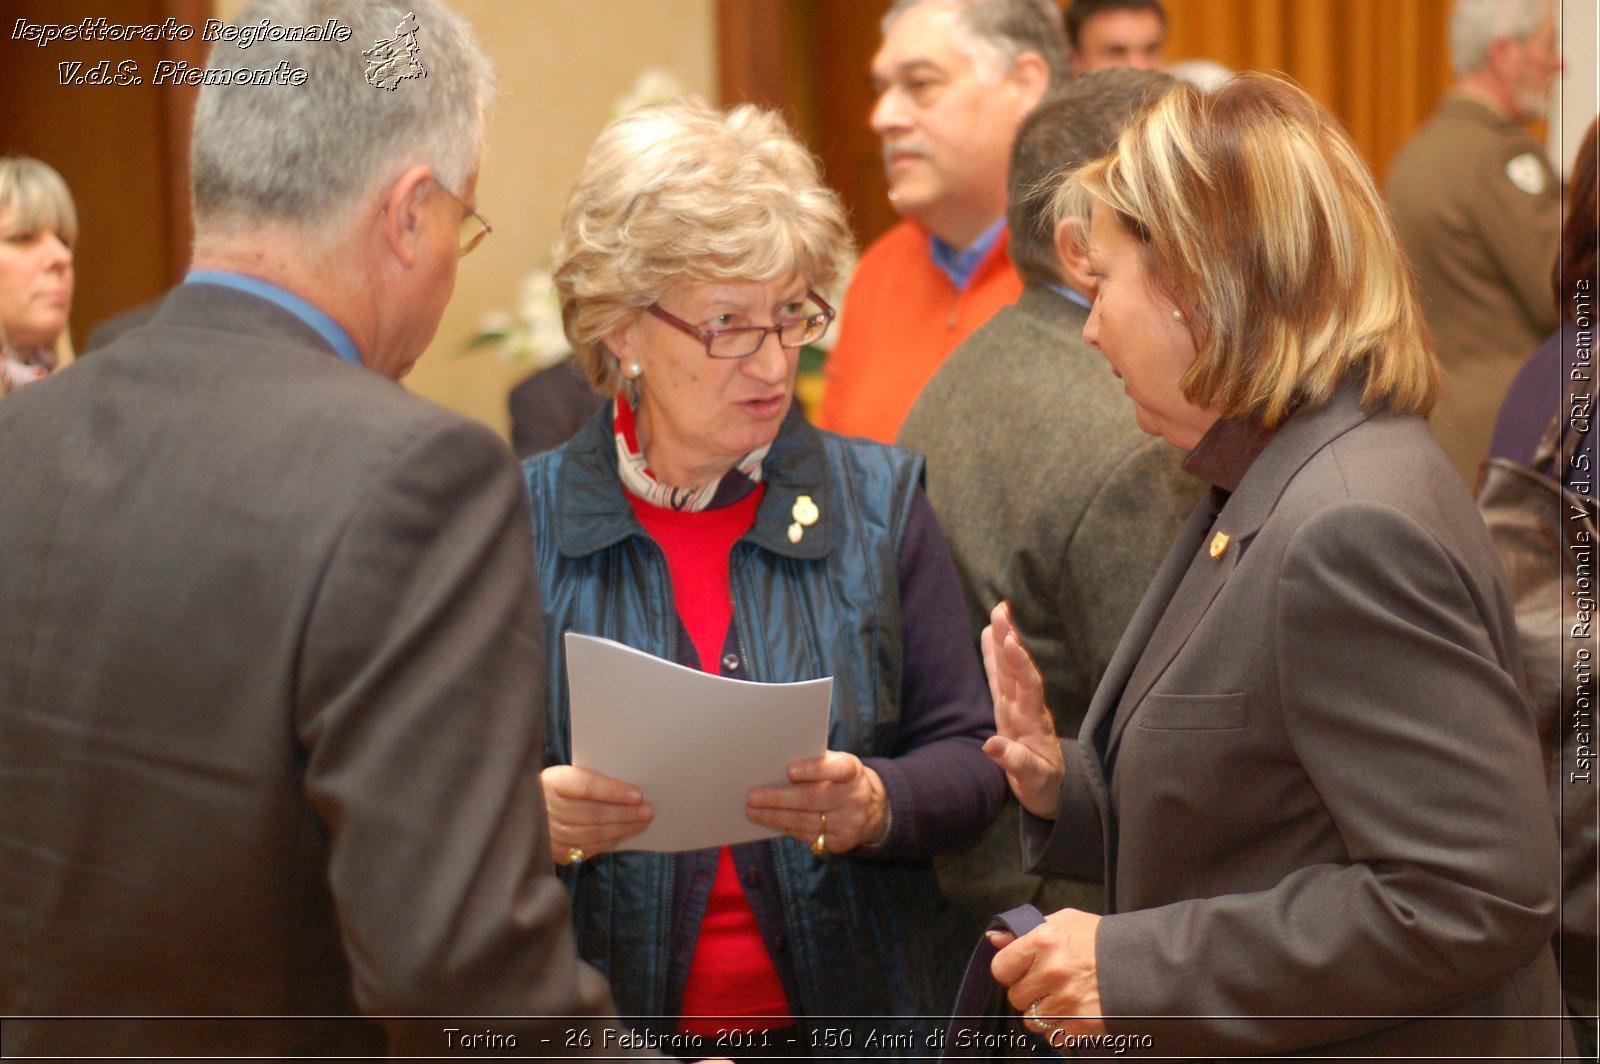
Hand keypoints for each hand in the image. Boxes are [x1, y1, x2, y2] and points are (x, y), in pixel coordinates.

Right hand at [541, 765, 653, 862]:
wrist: (520, 808)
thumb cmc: (552, 787)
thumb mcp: (563, 774)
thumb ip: (587, 780)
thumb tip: (626, 790)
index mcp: (549, 782)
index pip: (586, 786)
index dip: (613, 791)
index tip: (637, 795)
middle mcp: (545, 809)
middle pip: (592, 813)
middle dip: (624, 813)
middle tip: (648, 810)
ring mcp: (547, 834)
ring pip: (592, 833)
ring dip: (621, 829)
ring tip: (642, 822)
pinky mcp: (552, 852)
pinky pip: (587, 848)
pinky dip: (608, 841)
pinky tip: (623, 834)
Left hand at [746, 750, 887, 852]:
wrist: (873, 808)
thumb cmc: (841, 779)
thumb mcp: (838, 765)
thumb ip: (815, 762)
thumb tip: (774, 765)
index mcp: (853, 771)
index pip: (837, 769)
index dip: (814, 769)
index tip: (789, 771)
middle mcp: (855, 798)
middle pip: (813, 799)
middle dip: (779, 798)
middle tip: (753, 797)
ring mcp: (849, 823)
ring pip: (805, 821)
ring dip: (774, 816)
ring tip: (753, 810)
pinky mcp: (841, 842)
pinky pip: (808, 836)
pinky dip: (786, 828)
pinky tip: (771, 821)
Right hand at [981, 601, 1065, 818]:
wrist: (1050, 790)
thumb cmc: (1043, 785)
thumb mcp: (1033, 779)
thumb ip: (1015, 762)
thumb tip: (990, 745)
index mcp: (1033, 721)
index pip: (1027, 685)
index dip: (1018, 662)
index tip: (1009, 640)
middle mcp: (1025, 708)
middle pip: (1017, 668)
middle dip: (1008, 639)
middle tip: (1001, 610)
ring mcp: (1016, 706)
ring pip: (1008, 668)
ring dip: (1002, 640)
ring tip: (997, 612)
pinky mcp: (1007, 709)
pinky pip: (998, 678)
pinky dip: (993, 657)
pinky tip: (988, 634)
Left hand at [989, 907, 1105, 1037]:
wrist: (1143, 962)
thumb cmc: (1100, 940)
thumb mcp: (1064, 922)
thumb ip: (1026, 931)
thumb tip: (994, 939)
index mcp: (1044, 941)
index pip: (1001, 968)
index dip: (1011, 971)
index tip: (1023, 970)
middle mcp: (1052, 971)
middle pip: (1016, 998)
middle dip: (1030, 992)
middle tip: (1051, 982)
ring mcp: (1067, 1000)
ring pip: (1032, 1021)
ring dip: (1045, 1013)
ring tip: (1065, 996)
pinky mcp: (1081, 1024)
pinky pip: (1053, 1036)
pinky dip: (1062, 1028)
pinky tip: (1076, 1010)